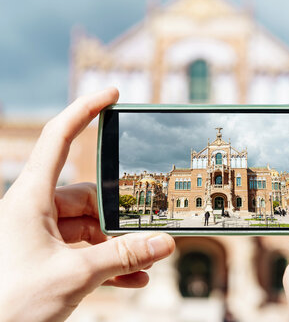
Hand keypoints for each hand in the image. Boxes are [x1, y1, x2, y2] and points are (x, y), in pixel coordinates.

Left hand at [0, 88, 174, 321]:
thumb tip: (164, 243)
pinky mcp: (48, 256)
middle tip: (149, 234)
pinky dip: (109, 262)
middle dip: (120, 219)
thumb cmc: (8, 303)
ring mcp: (41, 234)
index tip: (111, 95)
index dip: (85, 110)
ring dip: (118, 246)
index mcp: (29, 198)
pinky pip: (85, 251)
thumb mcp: (73, 275)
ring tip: (145, 263)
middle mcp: (35, 210)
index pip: (58, 138)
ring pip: (91, 228)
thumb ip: (123, 256)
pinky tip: (133, 278)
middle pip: (89, 197)